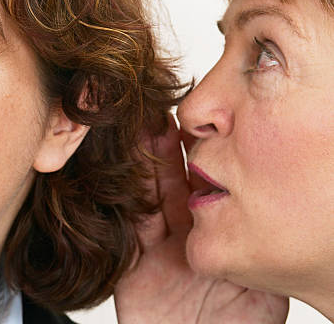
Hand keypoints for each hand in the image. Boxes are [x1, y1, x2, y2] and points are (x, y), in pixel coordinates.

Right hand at [113, 117, 288, 323]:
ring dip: (142, 165)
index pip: (203, 187)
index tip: (199, 124)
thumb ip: (254, 252)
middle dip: (165, 149)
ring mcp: (155, 248)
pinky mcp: (131, 265)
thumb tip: (279, 212)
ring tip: (142, 129)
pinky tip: (125, 172)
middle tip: (161, 113)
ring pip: (147, 198)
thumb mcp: (260, 291)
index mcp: (211, 236)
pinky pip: (133, 228)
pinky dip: (128, 200)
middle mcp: (181, 235)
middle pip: (170, 183)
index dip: (199, 155)